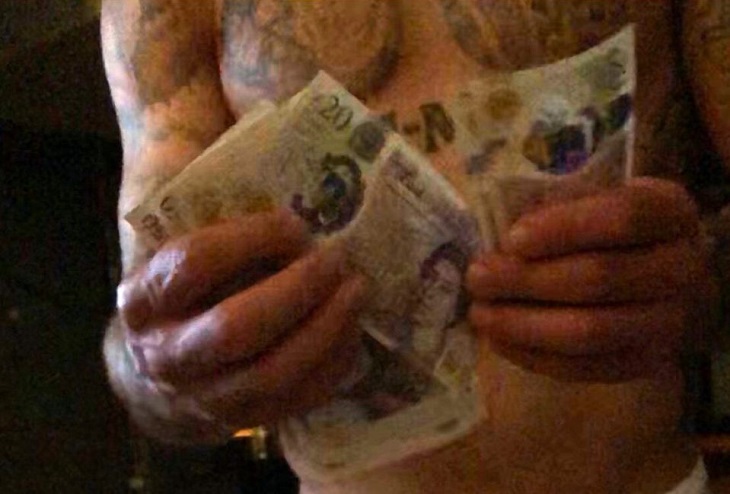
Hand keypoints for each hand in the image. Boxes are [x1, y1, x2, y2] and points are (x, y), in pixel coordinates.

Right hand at [109, 210, 366, 442]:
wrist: (157, 375)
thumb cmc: (180, 294)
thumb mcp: (177, 247)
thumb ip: (213, 212)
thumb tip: (289, 159)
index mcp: (145, 298)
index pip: (194, 264)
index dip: (251, 239)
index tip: (294, 222)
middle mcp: (168, 353)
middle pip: (237, 327)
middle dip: (297, 290)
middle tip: (337, 258)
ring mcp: (205, 397)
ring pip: (272, 373)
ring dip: (324, 329)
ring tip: (358, 289)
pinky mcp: (243, 422)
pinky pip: (296, 400)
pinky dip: (332, 365)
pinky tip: (354, 330)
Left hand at [466, 178, 715, 381]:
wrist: (656, 275)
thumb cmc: (605, 228)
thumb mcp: (589, 199)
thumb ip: (554, 207)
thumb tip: (497, 237)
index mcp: (670, 211)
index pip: (621, 217)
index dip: (562, 229)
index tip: (510, 239)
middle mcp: (684, 268)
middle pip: (599, 278)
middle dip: (526, 280)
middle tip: (477, 278)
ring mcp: (672, 322)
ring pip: (591, 331)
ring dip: (524, 324)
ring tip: (480, 313)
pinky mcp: (648, 362)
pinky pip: (587, 367)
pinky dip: (536, 356)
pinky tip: (499, 341)